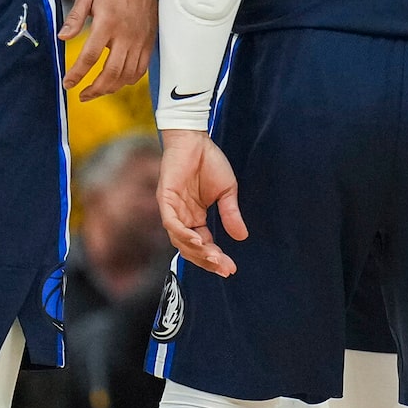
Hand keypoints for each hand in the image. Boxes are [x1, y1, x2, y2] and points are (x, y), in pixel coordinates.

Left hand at [58, 0, 154, 98]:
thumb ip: (74, 18)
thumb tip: (62, 38)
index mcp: (107, 23)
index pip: (89, 57)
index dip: (77, 74)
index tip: (67, 83)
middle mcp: (125, 36)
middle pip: (111, 73)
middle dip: (95, 90)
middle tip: (82, 95)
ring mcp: (139, 41)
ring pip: (126, 75)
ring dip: (110, 88)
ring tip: (96, 91)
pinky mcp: (148, 43)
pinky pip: (140, 70)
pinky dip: (128, 81)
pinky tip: (117, 82)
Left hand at [158, 129, 245, 275]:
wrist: (195, 139)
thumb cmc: (209, 162)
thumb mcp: (226, 192)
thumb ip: (231, 214)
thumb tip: (242, 237)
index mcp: (195, 218)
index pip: (204, 245)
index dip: (216, 258)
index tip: (230, 267)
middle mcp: (182, 218)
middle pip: (191, 249)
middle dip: (208, 260)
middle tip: (224, 268)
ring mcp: (172, 210)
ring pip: (179, 240)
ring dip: (196, 251)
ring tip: (213, 257)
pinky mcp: (165, 200)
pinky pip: (171, 223)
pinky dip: (183, 234)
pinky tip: (198, 241)